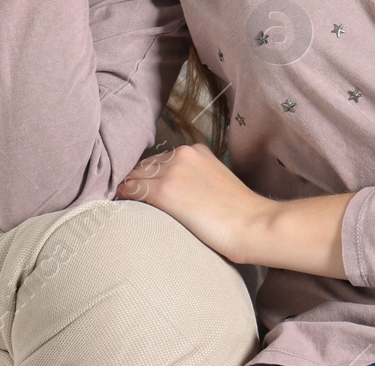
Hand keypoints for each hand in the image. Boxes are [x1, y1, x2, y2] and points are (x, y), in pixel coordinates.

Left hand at [114, 143, 271, 263]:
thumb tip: (174, 192)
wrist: (251, 224)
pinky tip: (123, 210)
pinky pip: (131, 191)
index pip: (159, 161)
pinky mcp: (164, 191)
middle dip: (138, 183)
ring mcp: (172, 170)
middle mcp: (182, 153)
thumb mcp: (215, 181)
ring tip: (129, 209)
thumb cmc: (238, 212)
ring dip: (131, 191)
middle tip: (134, 204)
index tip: (144, 193)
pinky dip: (125, 199)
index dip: (149, 178)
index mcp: (196, 150)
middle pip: (144, 167)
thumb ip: (193, 178)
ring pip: (134, 177)